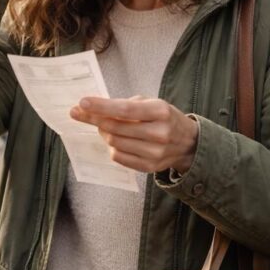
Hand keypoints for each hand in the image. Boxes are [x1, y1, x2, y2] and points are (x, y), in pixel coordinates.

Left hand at [70, 96, 197, 173]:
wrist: (187, 143)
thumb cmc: (164, 118)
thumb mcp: (152, 103)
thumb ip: (126, 105)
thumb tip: (95, 108)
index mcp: (160, 112)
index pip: (125, 110)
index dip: (101, 107)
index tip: (82, 103)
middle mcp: (159, 133)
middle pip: (115, 128)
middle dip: (94, 119)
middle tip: (81, 113)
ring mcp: (154, 153)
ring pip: (114, 142)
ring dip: (103, 132)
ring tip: (104, 126)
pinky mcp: (149, 167)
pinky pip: (118, 157)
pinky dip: (112, 147)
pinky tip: (116, 140)